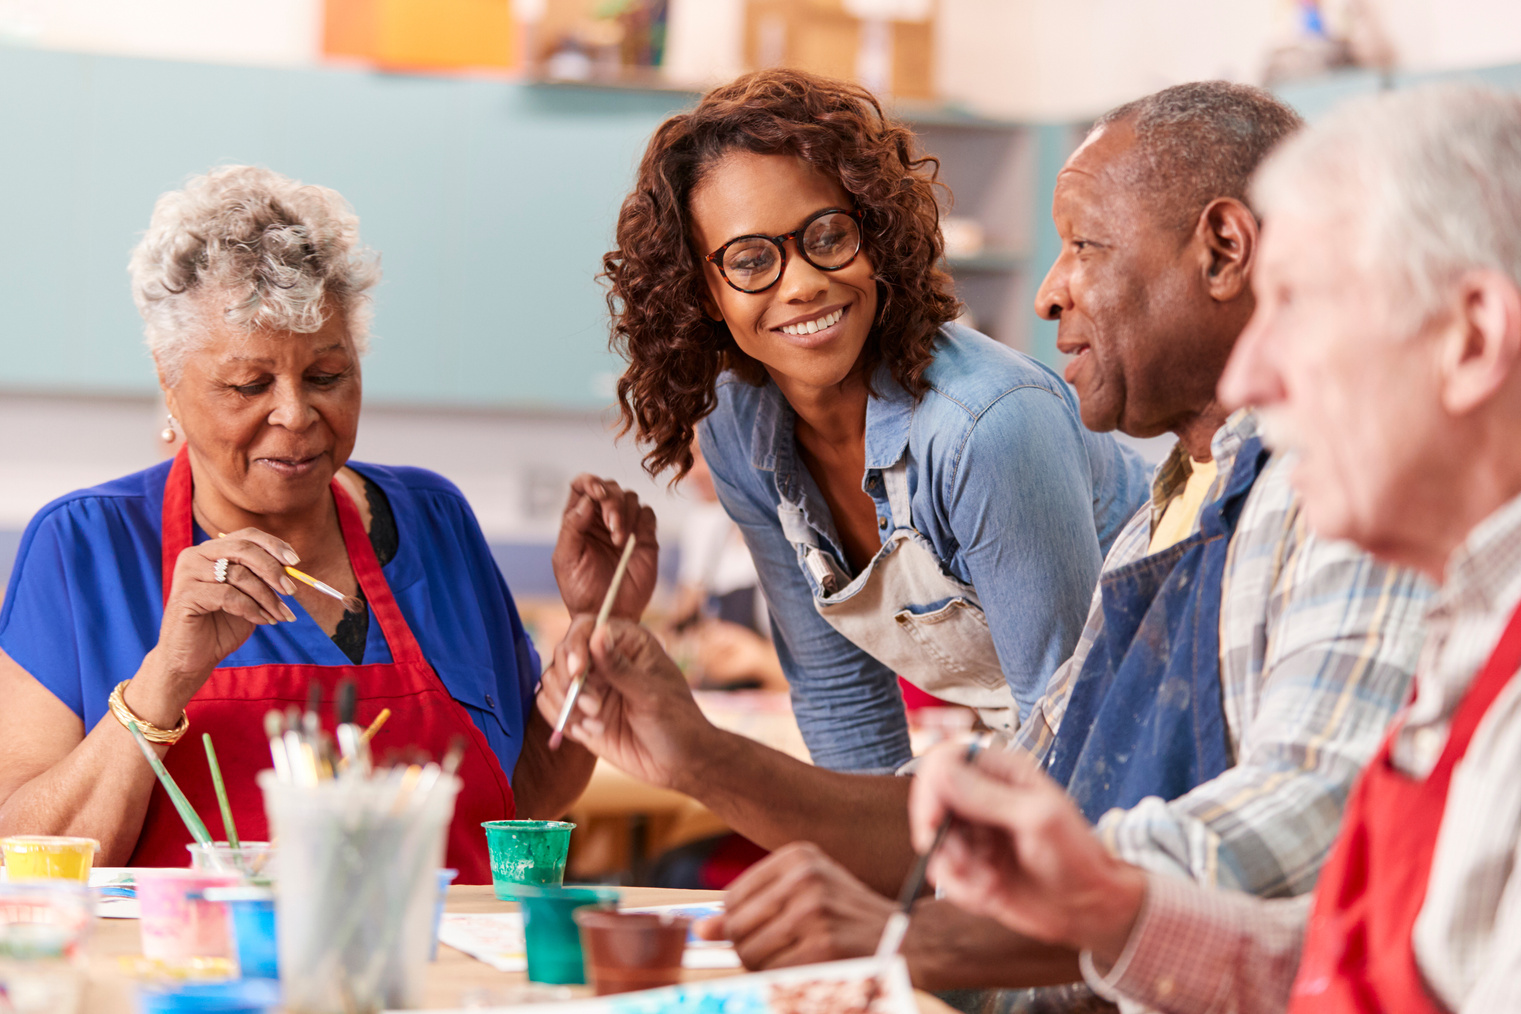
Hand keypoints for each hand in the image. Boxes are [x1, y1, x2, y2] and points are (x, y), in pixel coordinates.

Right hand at [143, 528, 299, 715]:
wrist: (191, 659)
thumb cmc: (222, 626)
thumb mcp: (249, 597)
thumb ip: (263, 579)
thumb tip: (292, 568)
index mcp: (211, 550)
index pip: (246, 536)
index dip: (274, 545)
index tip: (295, 562)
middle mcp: (195, 555)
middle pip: (244, 550)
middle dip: (273, 570)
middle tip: (291, 591)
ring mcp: (187, 573)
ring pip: (239, 574)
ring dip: (267, 597)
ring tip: (279, 615)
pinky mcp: (184, 594)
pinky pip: (229, 596)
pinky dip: (251, 609)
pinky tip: (261, 621)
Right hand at [535, 617, 712, 790]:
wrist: (680, 764)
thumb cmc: (677, 723)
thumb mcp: (651, 695)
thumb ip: (620, 668)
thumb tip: (598, 633)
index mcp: (628, 643)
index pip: (585, 627)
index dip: (575, 646)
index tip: (578, 672)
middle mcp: (604, 660)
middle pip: (562, 654)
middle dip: (570, 682)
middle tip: (595, 708)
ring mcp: (591, 686)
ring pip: (552, 681)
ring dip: (566, 703)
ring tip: (595, 723)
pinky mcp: (581, 713)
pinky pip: (551, 707)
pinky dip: (562, 720)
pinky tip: (590, 733)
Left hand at [552, 475, 657, 621]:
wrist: (608, 615)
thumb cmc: (581, 591)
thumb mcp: (565, 560)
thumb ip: (572, 527)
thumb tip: (586, 501)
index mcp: (578, 520)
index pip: (583, 486)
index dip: (590, 482)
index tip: (597, 494)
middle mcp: (601, 519)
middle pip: (609, 488)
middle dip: (612, 502)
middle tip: (612, 526)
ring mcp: (624, 526)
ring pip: (630, 497)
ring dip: (625, 514)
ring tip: (619, 542)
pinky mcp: (644, 537)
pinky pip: (647, 514)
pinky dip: (641, 521)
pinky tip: (631, 542)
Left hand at [694, 841, 892, 969]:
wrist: (910, 939)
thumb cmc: (849, 918)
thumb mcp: (806, 894)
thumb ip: (753, 907)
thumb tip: (701, 928)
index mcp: (799, 856)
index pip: (732, 898)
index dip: (736, 926)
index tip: (757, 935)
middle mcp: (805, 877)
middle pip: (737, 927)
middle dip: (748, 950)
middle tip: (782, 953)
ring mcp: (814, 911)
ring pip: (750, 953)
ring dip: (764, 968)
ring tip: (796, 959)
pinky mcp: (824, 946)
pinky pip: (773, 973)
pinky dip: (781, 980)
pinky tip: (806, 970)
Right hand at [909, 743, 1147, 964]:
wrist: (1088, 908)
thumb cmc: (1076, 856)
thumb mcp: (1037, 820)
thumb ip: (986, 796)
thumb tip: (940, 772)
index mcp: (1001, 772)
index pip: (945, 760)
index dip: (931, 787)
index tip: (933, 821)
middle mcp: (981, 797)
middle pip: (930, 801)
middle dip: (939, 837)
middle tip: (961, 863)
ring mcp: (974, 832)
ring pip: (932, 841)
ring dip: (954, 868)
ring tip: (988, 883)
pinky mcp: (970, 864)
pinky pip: (943, 873)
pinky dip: (960, 889)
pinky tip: (990, 893)